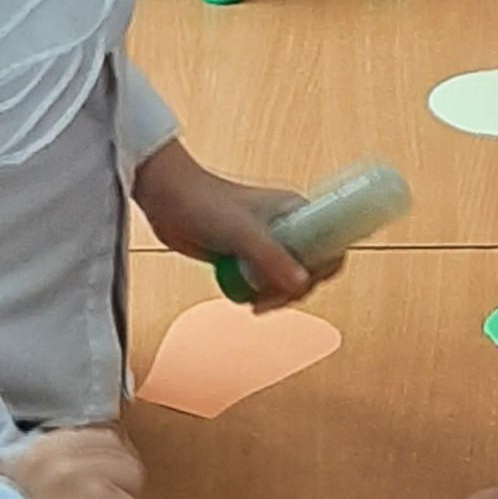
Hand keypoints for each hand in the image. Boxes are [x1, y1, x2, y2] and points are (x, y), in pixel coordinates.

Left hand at [131, 141, 311, 303]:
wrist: (166, 197)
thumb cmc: (203, 201)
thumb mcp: (242, 232)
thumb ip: (272, 258)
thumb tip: (300, 283)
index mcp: (296, 211)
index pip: (331, 246)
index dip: (322, 270)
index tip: (302, 284)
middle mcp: (287, 227)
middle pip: (310, 270)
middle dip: (293, 290)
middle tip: (271, 299)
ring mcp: (267, 243)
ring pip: (287, 281)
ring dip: (274, 297)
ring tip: (255, 302)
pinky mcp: (247, 256)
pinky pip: (264, 284)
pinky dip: (259, 295)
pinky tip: (245, 299)